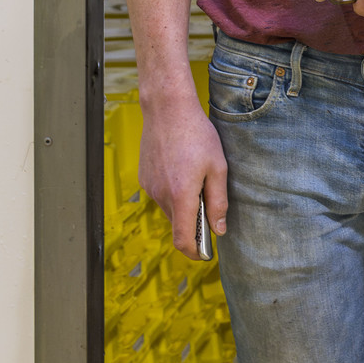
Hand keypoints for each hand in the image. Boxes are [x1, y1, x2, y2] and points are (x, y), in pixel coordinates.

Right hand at [139, 89, 228, 261]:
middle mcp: (160, 195)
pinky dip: (173, 194)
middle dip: (193, 225)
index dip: (194, 252)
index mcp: (180, 195)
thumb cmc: (196, 134)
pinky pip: (160, 195)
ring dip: (184, 207)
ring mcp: (149, 187)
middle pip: (176, 225)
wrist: (167, 109)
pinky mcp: (144, 178)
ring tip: (199, 182)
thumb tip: (219, 229)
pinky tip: (184, 172)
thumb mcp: (218, 167)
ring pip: (169, 210)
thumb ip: (218, 201)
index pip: (183, 239)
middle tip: (211, 209)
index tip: (206, 253)